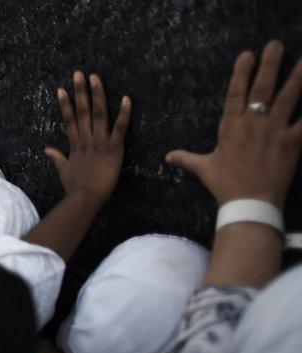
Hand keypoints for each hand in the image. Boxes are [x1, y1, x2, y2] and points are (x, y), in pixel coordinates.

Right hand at [45, 71, 130, 204]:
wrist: (85, 199)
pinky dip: (123, 114)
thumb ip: (57, 158)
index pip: (69, 120)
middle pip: (82, 112)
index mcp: (75, 145)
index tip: (61, 89)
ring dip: (97, 95)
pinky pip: (119, 129)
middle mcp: (86, 140)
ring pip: (98, 114)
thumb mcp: (63, 171)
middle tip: (79, 73)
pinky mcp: (113, 149)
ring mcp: (99, 143)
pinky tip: (127, 99)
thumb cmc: (75, 188)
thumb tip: (46, 149)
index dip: (65, 104)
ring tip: (95, 77)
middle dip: (80, 91)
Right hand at [166, 40, 301, 207]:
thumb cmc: (225, 186)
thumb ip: (187, 158)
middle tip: (276, 45)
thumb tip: (168, 157)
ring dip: (297, 77)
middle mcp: (253, 124)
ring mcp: (274, 131)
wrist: (249, 203)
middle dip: (270, 64)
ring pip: (288, 98)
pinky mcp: (292, 142)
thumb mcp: (204, 169)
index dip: (242, 72)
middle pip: (263, 88)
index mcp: (231, 127)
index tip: (247, 54)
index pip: (236, 93)